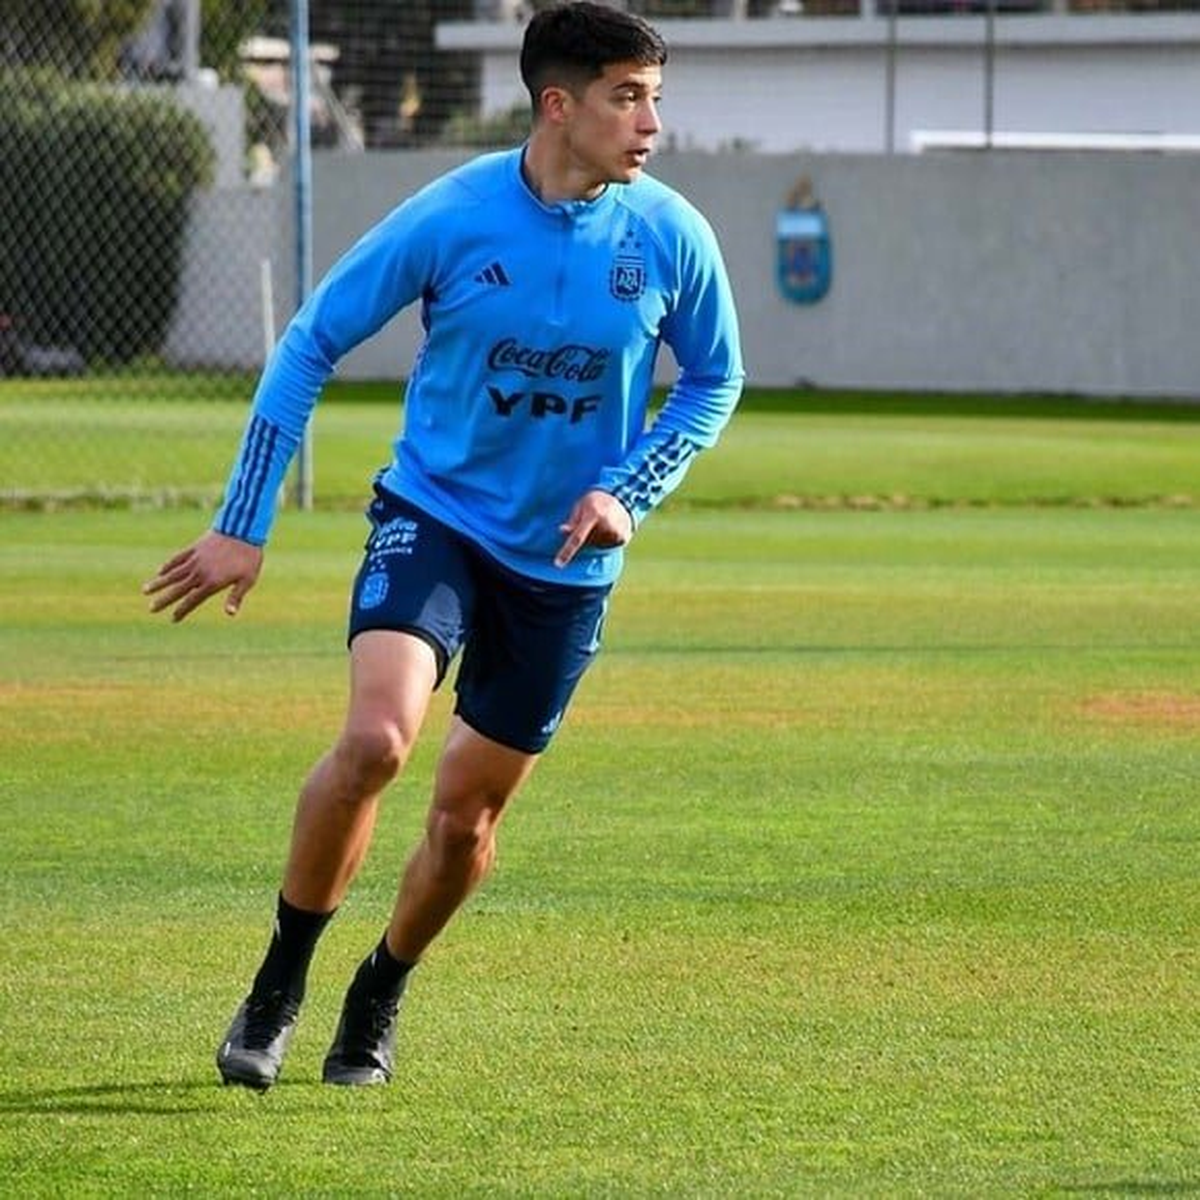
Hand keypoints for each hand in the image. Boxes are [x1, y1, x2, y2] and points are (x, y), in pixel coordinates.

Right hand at [142, 530, 263, 622]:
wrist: (242, 530)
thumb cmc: (248, 557)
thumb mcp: (247, 579)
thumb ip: (236, 596)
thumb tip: (230, 614)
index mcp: (212, 582)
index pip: (192, 600)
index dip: (182, 610)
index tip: (173, 619)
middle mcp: (199, 572)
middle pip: (177, 589)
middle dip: (164, 600)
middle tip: (151, 609)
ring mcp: (195, 559)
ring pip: (173, 574)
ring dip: (159, 582)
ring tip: (145, 590)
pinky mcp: (194, 548)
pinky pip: (177, 558)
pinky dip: (168, 565)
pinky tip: (160, 571)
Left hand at [555, 490, 632, 567]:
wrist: (623, 501)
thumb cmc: (596, 503)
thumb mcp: (582, 505)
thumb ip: (573, 520)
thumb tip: (562, 531)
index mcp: (593, 514)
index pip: (577, 537)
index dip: (567, 551)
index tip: (558, 564)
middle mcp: (606, 524)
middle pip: (586, 542)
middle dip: (585, 535)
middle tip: (592, 522)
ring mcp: (616, 532)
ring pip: (596, 545)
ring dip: (595, 538)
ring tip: (601, 524)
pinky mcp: (623, 538)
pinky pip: (606, 547)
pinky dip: (604, 541)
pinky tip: (609, 529)